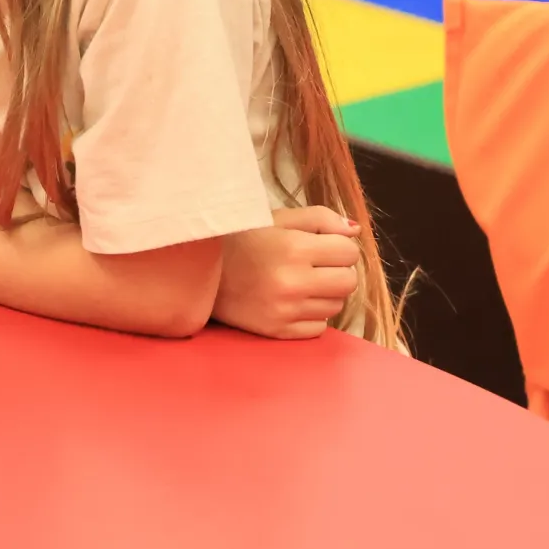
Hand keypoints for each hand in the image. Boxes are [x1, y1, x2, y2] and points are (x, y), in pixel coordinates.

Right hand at [214, 206, 360, 338]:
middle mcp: (291, 282)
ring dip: (323, 294)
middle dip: (336, 271)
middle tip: (312, 265)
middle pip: (349, 282)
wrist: (193, 271)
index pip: (349, 252)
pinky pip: (318, 327)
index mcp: (293, 248)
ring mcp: (284, 310)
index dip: (336, 246)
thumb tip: (355, 231)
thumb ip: (319, 218)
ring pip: (336, 306)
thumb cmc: (238, 239)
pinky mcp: (277, 331)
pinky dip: (310, 315)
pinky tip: (289, 301)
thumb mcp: (275, 217)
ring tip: (297, 282)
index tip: (318, 245)